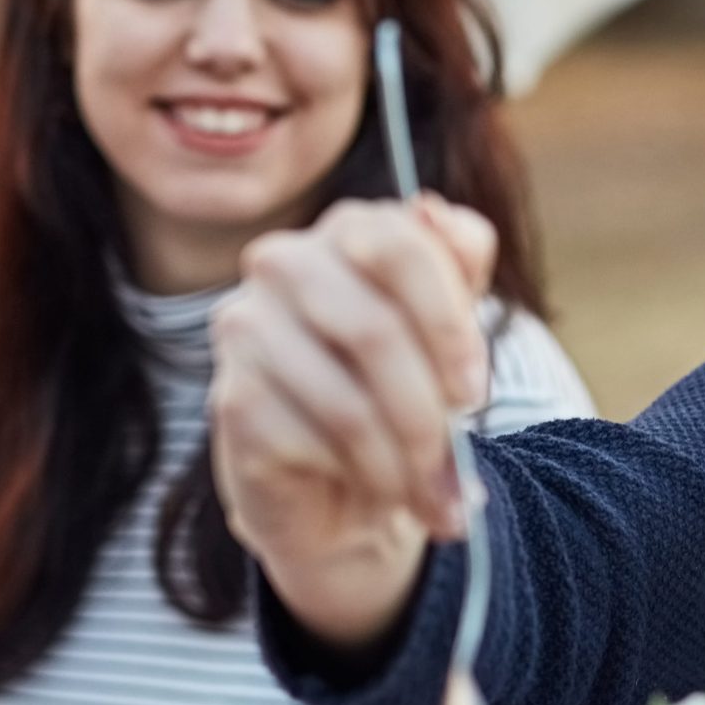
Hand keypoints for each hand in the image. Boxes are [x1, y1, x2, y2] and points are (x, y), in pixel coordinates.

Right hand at [209, 196, 495, 648]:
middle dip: (429, 410)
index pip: (400, 246)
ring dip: (404, 461)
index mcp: (346, 230)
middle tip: (455, 458)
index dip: (449, 326)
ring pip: (348, 402)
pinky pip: (317, 444)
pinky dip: (366, 476)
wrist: (338, 480)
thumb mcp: (449, 322)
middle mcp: (283, 262)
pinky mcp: (231, 398)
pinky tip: (378, 489)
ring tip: (427, 491)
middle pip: (375, 331)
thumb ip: (459, 259)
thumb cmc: (400, 386)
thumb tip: (434, 213)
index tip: (472, 391)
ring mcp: (246, 327)